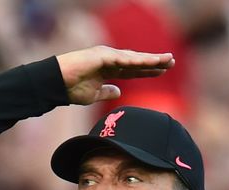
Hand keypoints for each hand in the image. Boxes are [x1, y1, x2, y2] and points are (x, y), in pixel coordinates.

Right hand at [56, 45, 173, 104]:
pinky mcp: (101, 55)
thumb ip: (107, 92)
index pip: (134, 70)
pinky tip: (150, 61)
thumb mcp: (94, 94)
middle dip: (154, 62)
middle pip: (137, 61)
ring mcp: (106, 56)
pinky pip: (123, 59)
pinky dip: (137, 60)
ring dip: (151, 59)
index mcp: (109, 70)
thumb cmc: (71, 89)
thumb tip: (119, 91)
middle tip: (172, 61)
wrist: (56, 85)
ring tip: (167, 59)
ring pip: (133, 58)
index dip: (149, 70)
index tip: (163, 71)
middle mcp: (110, 60)